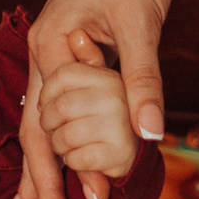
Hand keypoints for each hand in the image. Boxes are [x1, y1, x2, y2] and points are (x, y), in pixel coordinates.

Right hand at [16, 0, 172, 198]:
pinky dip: (57, 139)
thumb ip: (142, 79)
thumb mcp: (142, 22)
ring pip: (40, 122)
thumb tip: (149, 136)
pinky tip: (61, 162)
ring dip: (43, 168)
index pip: (51, 125)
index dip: (68, 171)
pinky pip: (58, 106)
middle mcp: (43, 55)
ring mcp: (53, 53)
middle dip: (39, 184)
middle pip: (33, 132)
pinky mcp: (70, 50)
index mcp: (51, 48)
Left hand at [41, 46, 138, 184]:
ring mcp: (120, 125)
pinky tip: (85, 154)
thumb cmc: (121, 98)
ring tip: (71, 140)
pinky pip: (77, 159)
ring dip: (59, 144)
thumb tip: (77, 37)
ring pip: (64, 136)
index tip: (50, 102)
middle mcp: (117, 96)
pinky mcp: (121, 153)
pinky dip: (74, 161)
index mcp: (109, 75)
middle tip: (57, 125)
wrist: (151, 142)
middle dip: (49, 121)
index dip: (47, 92)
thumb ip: (87, 58)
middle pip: (59, 108)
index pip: (62, 76)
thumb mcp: (103, 72)